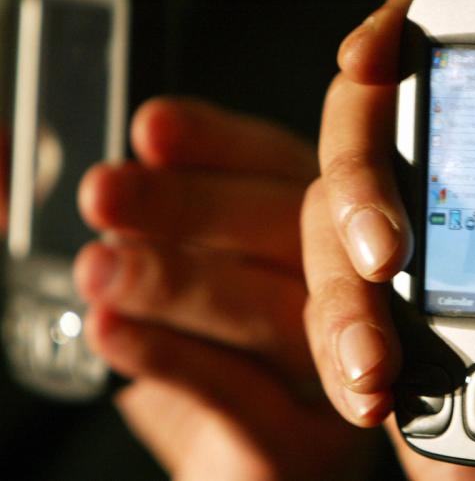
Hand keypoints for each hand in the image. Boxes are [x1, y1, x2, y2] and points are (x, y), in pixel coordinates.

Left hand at [75, 98, 374, 479]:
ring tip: (97, 271)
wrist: (231, 472)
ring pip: (273, 310)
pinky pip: (245, 396)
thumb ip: (103, 229)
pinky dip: (175, 360)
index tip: (153, 128)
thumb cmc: (197, 367)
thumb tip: (9, 168)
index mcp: (310, 234)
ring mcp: (336, 370)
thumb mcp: (151, 285)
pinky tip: (112, 334)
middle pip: (290, 227)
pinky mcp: (310, 444)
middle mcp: (341, 292)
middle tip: (105, 191)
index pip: (281, 169)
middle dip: (196, 205)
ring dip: (180, 283)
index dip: (221, 143)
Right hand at [300, 0, 474, 478]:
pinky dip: (334, 343)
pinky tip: (372, 389)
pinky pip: (322, 303)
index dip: (409, 21)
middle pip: (369, 125)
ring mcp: (413, 260)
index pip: (463, 49)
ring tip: (383, 364)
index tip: (374, 54)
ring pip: (328, 220)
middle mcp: (465, 195)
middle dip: (357, 176)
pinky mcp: (376, 323)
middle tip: (384, 253)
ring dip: (340, 288)